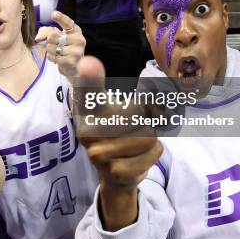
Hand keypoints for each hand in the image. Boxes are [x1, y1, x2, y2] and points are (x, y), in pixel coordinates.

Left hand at [34, 11, 83, 77]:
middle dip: (49, 41)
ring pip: (51, 47)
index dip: (60, 18)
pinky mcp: (71, 61)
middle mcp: (79, 40)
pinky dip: (52, 57)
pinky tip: (57, 58)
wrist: (74, 67)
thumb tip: (39, 37)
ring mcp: (76, 51)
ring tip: (57, 52)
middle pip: (53, 36)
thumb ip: (49, 32)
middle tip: (55, 44)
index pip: (68, 22)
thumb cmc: (65, 48)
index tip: (53, 14)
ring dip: (50, 50)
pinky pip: (53, 56)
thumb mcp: (60, 37)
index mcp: (76, 31)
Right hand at [75, 56, 161, 230]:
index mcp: (85, 111)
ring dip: (152, 138)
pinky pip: (154, 152)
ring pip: (149, 135)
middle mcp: (87, 131)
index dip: (89, 77)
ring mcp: (99, 155)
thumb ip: (118, 91)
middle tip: (137, 123)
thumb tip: (116, 71)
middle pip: (136, 112)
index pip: (86, 92)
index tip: (89, 62)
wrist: (113, 175)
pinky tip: (139, 157)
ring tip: (137, 143)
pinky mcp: (117, 172)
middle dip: (146, 117)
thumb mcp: (112, 108)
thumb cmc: (116, 131)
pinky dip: (154, 153)